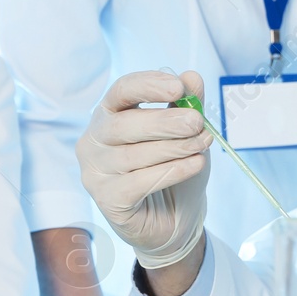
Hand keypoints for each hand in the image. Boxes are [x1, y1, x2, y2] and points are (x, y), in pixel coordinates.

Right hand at [76, 70, 211, 268]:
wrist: (175, 219)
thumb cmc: (174, 168)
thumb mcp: (186, 133)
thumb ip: (187, 105)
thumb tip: (192, 76)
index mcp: (110, 115)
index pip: (121, 91)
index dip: (148, 85)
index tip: (178, 87)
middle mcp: (94, 140)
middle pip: (123, 124)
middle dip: (164, 121)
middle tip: (196, 122)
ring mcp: (95, 171)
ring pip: (133, 155)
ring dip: (174, 148)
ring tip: (202, 145)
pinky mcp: (106, 199)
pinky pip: (139, 182)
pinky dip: (171, 171)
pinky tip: (195, 165)